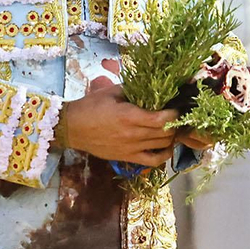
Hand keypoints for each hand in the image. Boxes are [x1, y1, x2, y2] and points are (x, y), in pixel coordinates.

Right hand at [60, 77, 178, 168]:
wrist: (72, 128)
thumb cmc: (91, 106)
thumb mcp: (112, 91)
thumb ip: (133, 90)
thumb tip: (151, 87)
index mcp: (129, 116)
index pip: (162, 118)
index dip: (174, 113)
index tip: (176, 106)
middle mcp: (133, 134)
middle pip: (166, 133)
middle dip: (175, 124)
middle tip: (176, 116)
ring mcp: (131, 148)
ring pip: (162, 146)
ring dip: (171, 137)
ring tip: (172, 129)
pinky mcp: (127, 157)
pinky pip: (152, 161)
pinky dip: (164, 156)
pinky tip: (167, 147)